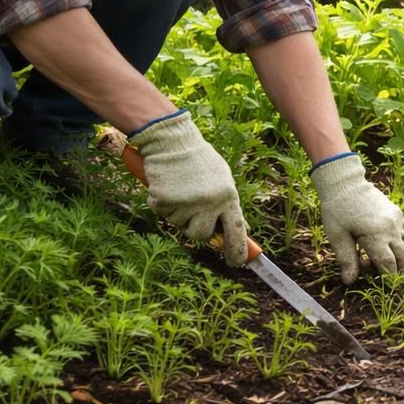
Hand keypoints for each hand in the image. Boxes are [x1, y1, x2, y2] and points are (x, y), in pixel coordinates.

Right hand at [130, 111, 248, 266]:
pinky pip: (162, 213)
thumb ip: (228, 204)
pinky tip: (167, 186)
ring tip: (180, 190)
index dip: (238, 250)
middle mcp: (210, 202)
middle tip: (192, 210)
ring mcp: (186, 202)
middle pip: (202, 235)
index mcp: (228, 196)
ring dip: (177, 213)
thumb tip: (241, 228)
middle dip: (196, 229)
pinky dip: (162, 203)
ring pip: (179, 225)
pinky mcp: (164, 200)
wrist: (173, 141)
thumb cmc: (199, 161)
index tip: (238, 263)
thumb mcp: (222, 180)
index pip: (237, 230)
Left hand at [310, 153, 403, 283]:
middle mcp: (391, 229)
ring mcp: (397, 221)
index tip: (388, 290)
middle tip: (403, 287)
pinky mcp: (398, 215)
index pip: (388, 264)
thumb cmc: (337, 210)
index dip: (390, 279)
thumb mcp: (337, 236)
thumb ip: (346, 259)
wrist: (346, 183)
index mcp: (375, 235)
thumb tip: (349, 281)